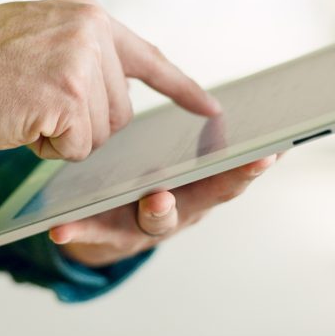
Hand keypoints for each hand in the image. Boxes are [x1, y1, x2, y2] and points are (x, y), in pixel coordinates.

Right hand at [0, 0, 220, 159]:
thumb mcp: (28, 36)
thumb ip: (73, 51)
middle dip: (82, 124)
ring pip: (101, 132)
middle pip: (120, 109)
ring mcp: (81, 59)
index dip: (179, 87)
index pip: (146, 55)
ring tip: (19, 107)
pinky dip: (48, 148)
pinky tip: (17, 122)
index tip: (210, 109)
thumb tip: (107, 91)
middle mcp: (90, 26)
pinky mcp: (69, 95)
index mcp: (83, 10)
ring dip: (62, 136)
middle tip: (31, 105)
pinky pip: (79, 147)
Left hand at [49, 154, 279, 267]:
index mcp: (197, 186)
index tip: (273, 151)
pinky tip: (61, 227)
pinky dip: (79, 230)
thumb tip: (215, 100)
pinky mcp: (107, 235)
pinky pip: (93, 232)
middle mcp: (179, 208)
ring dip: (160, 210)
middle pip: (205, 198)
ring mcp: (144, 225)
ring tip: (156, 199)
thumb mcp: (174, 158)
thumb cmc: (146, 178)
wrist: (105, 223)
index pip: (230, 173)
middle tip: (243, 164)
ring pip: (156, 221)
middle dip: (224, 185)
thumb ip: (194, 133)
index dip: (251, 165)